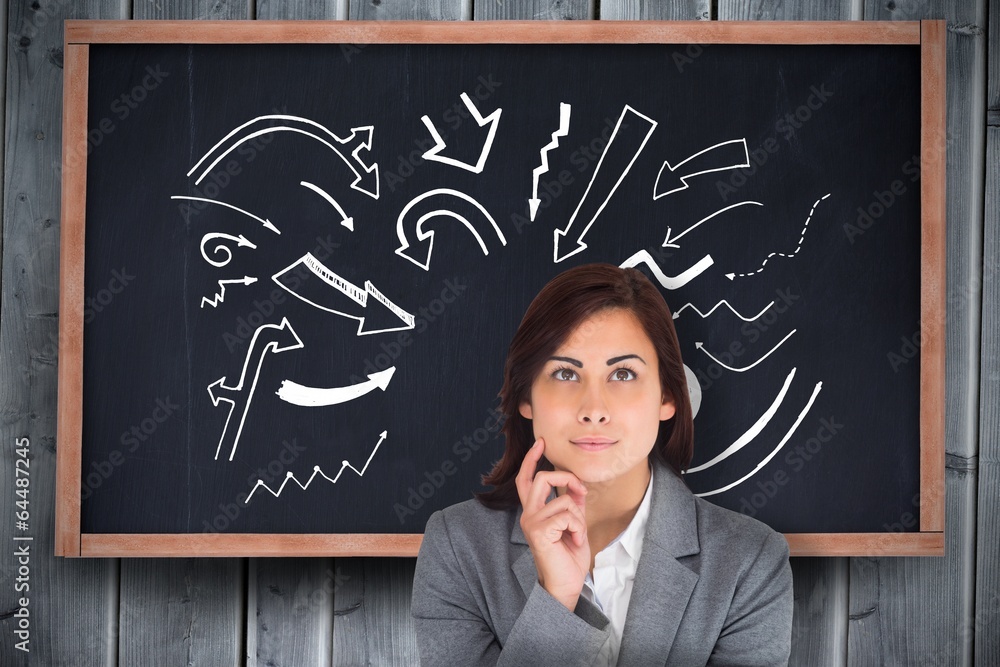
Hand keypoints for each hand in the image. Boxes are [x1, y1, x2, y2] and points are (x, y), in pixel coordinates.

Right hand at [515, 438, 590, 611]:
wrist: (566, 584)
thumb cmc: (569, 556)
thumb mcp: (574, 524)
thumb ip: (572, 503)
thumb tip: (576, 485)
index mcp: (534, 511)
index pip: (526, 479)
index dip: (531, 459)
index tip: (540, 442)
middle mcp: (528, 514)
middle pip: (542, 477)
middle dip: (567, 477)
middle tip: (581, 491)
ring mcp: (531, 522)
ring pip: (563, 499)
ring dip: (579, 517)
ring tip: (577, 534)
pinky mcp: (538, 531)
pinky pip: (567, 514)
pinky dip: (578, 527)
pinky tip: (574, 541)